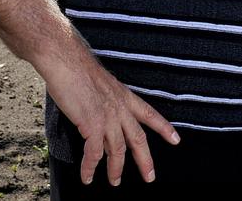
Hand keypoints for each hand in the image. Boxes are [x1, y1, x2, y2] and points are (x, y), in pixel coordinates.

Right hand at [0, 0, 180, 186]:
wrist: (65, 59)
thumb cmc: (77, 68)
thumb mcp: (100, 84)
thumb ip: (106, 101)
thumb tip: (103, 117)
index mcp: (123, 95)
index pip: (149, 113)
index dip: (163, 127)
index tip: (176, 139)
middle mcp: (119, 106)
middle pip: (138, 138)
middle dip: (145, 160)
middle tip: (150, 177)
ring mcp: (107, 116)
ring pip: (118, 150)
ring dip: (116, 169)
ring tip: (114, 182)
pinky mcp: (92, 123)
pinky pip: (94, 154)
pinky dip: (91, 168)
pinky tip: (88, 177)